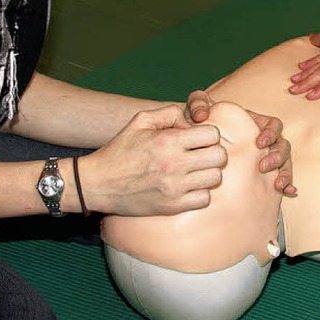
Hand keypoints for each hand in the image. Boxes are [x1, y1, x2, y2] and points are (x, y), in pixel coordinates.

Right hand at [81, 104, 225, 215]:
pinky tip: (188, 186)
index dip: (207, 133)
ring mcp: (175, 188)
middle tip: (200, 153)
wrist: (99, 183)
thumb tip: (191, 122)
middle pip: (219, 157)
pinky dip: (200, 192)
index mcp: (168, 141)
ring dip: (208, 171)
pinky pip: (204, 199)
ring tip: (194, 169)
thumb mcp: (140, 121)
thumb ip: (169, 113)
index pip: (212, 134)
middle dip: (213, 151)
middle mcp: (174, 164)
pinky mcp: (172, 206)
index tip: (197, 138)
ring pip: (215, 178)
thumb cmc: (120, 149)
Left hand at [187, 90, 295, 194]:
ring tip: (277, 184)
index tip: (259, 143)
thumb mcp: (198, 107)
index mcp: (254, 123)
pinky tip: (288, 192)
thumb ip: (198, 104)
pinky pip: (281, 177)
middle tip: (263, 166)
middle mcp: (263, 140)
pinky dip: (288, 184)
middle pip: (282, 145)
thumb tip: (201, 115)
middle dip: (277, 156)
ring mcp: (264, 156)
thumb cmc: (200, 121)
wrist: (195, 144)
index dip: (271, 133)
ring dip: (284, 172)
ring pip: (285, 161)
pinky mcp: (261, 173)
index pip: (274, 125)